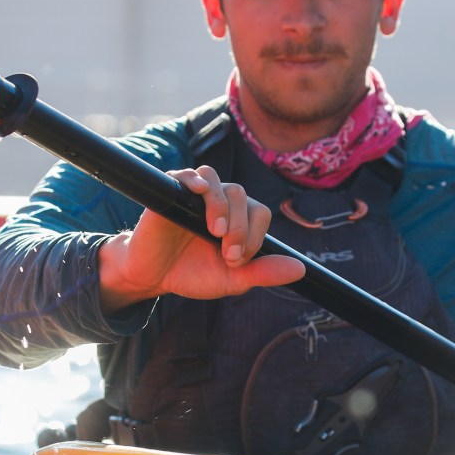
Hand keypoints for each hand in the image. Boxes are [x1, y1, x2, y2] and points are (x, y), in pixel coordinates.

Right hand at [98, 166, 304, 313]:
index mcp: (237, 217)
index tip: (236, 260)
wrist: (154, 277)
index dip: (254, 235)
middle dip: (240, 228)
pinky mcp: (170, 193)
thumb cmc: (192, 273)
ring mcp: (194, 195)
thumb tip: (300, 269)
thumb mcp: (232, 279)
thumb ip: (263, 272)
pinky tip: (198, 192)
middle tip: (226, 254)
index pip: (259, 212)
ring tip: (215, 230)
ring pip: (218, 182)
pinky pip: (185, 175)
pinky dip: (194, 180)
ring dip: (221, 205)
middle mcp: (218, 201)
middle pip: (241, 196)